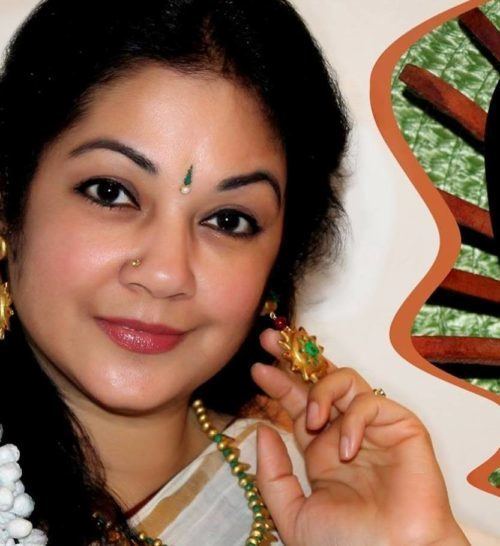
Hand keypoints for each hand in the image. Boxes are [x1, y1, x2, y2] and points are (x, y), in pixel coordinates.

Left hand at [250, 328, 469, 545]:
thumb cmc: (348, 545)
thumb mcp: (294, 515)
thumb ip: (273, 475)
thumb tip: (263, 431)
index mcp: (321, 452)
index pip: (298, 406)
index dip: (279, 385)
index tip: (257, 370)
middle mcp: (345, 434)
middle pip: (318, 382)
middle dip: (293, 358)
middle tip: (269, 342)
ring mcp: (373, 428)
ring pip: (346, 380)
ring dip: (322, 391)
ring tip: (312, 420)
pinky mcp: (402, 426)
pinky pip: (372, 403)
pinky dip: (355, 418)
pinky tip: (348, 447)